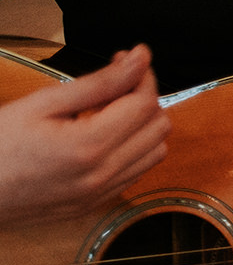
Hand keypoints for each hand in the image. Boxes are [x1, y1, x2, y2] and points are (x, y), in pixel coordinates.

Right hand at [0, 45, 170, 224]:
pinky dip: (134, 149)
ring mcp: (99, 194)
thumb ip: (99, 82)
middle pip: (158, 126)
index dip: (142, 76)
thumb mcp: (43, 104)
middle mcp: (101, 175)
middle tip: (116, 84)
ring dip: (143, 125)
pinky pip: (136, 172)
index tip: (128, 60)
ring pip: (155, 151)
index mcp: (88, 147)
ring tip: (109, 110)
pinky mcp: (94, 205)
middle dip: (144, 97)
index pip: (145, 103)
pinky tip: (106, 136)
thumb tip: (139, 59)